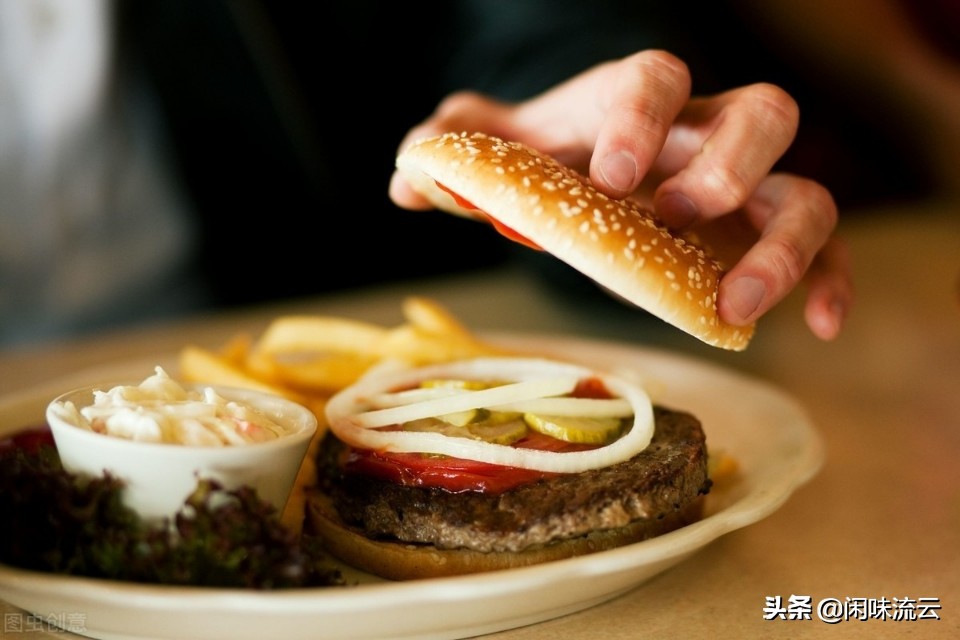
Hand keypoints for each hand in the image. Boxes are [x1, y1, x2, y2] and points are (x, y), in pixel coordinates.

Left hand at [389, 50, 851, 340]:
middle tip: (673, 218)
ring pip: (806, 190)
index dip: (643, 117)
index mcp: (636, 101)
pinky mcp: (765, 235)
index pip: (657, 77)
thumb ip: (453, 148)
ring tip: (737, 303)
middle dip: (726, 166)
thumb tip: (407, 180)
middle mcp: (707, 132)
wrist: (598, 172)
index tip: (613, 175)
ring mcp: (748, 186)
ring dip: (784, 247)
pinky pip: (828, 247)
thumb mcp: (500, 148)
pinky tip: (820, 327)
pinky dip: (832, 282)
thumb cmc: (552, 157)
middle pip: (761, 114)